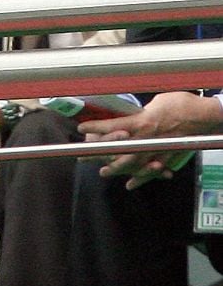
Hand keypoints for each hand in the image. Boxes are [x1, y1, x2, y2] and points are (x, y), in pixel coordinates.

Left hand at [78, 92, 222, 189]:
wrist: (203, 116)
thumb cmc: (181, 103)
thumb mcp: (156, 101)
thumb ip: (142, 113)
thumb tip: (132, 117)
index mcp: (143, 121)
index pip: (114, 126)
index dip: (96, 127)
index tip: (81, 128)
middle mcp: (147, 138)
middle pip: (119, 150)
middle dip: (100, 154)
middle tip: (83, 157)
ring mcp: (157, 150)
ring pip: (132, 163)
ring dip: (117, 169)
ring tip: (103, 173)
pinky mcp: (168, 157)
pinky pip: (152, 170)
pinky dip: (141, 178)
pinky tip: (131, 184)